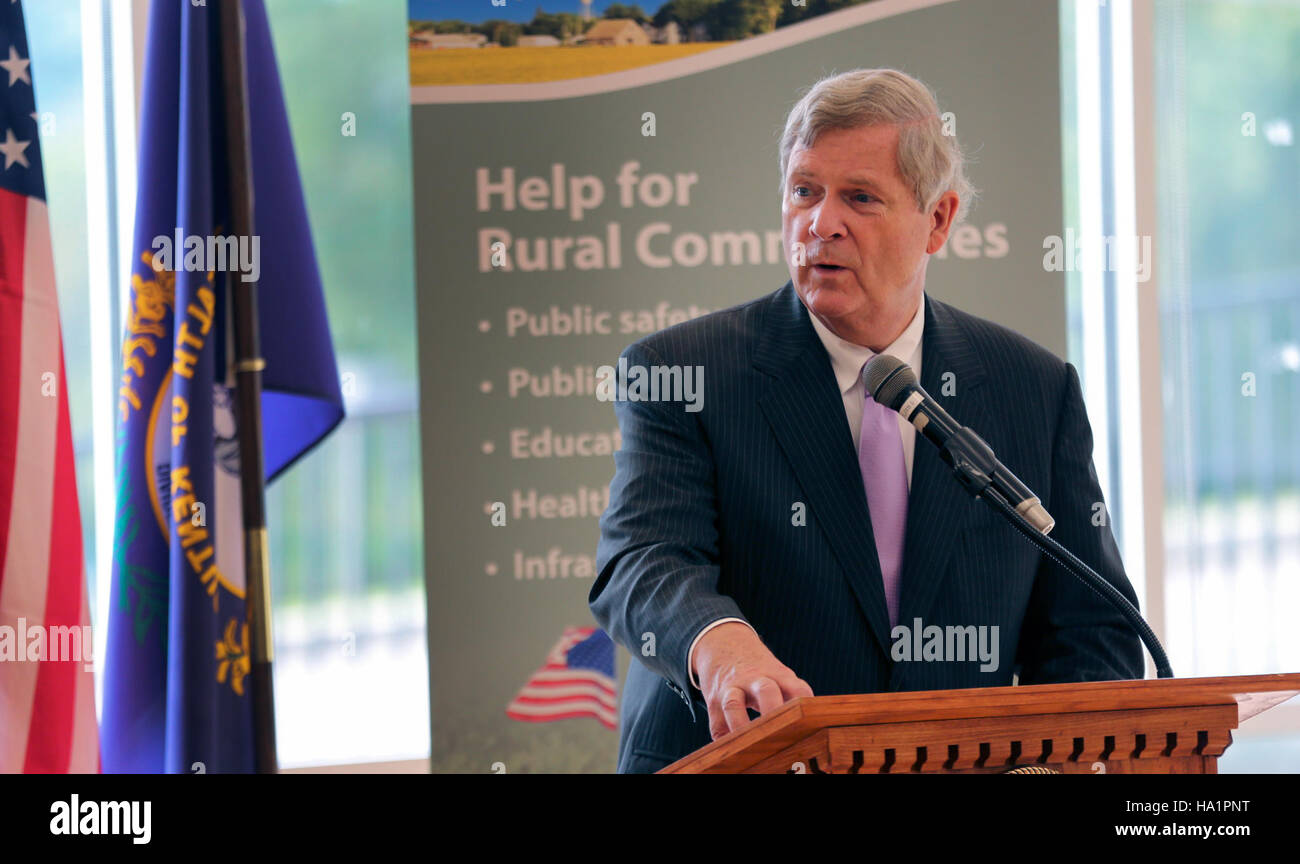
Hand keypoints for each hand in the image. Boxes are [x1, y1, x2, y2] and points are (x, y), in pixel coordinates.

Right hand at [691, 622, 813, 740]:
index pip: (798, 689)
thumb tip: (813, 732)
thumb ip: (793, 697)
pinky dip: (723, 739)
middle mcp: (755, 680)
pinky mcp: (714, 699)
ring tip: (748, 746)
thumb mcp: (780, 675)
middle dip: (772, 712)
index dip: (805, 706)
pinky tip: (732, 752)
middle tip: (780, 734)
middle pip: (766, 692)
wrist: (725, 644)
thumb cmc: (761, 672)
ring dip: (740, 726)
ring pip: (733, 704)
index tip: (811, 725)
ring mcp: (732, 688)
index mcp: (779, 675)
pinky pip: (717, 723)